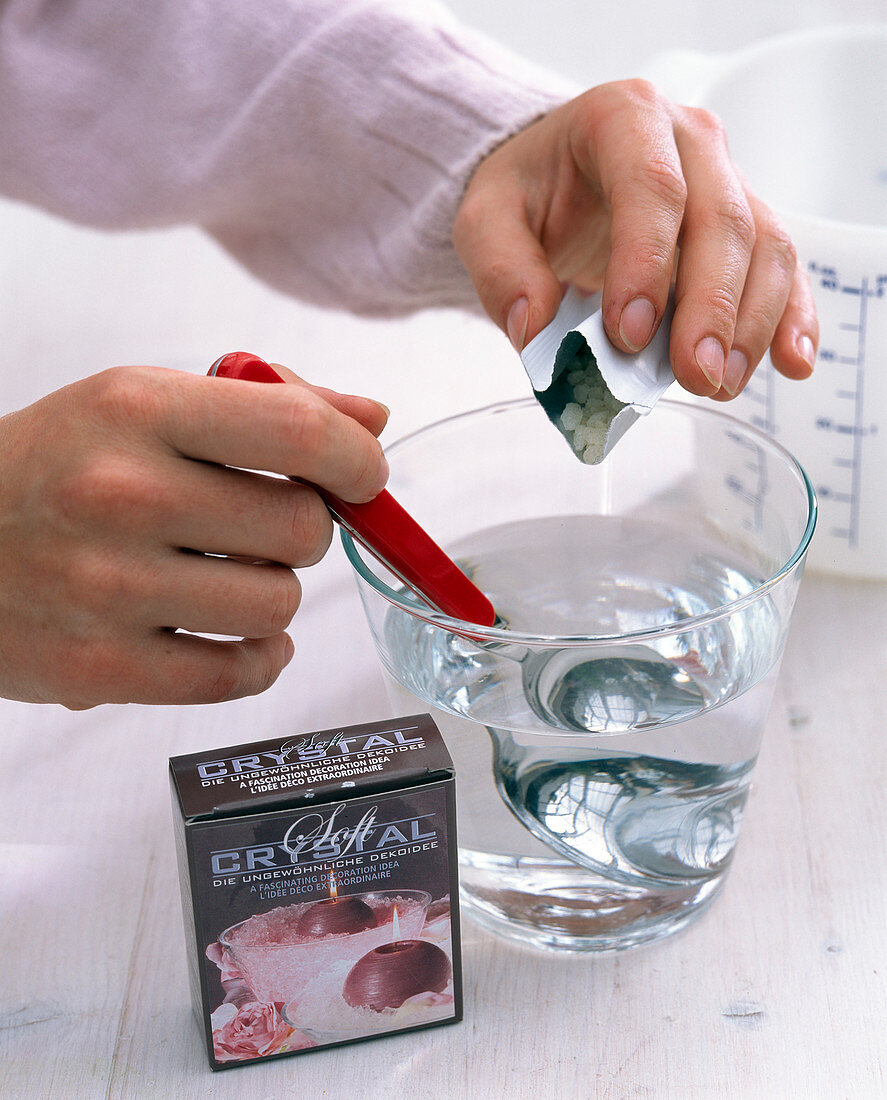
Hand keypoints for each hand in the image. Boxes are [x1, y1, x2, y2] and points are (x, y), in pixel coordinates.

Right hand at [0, 364, 388, 706]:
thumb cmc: (57, 465)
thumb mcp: (144, 404)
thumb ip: (267, 406)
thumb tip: (372, 422)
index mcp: (138, 410)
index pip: (299, 432)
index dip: (356, 460)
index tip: (360, 476)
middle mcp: (122, 494)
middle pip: (302, 529)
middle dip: (303, 530)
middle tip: (260, 528)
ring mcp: (108, 589)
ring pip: (278, 604)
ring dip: (272, 594)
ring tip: (227, 577)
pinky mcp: (100, 670)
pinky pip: (240, 675)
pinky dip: (259, 659)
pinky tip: (237, 637)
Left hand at [453, 79, 817, 398]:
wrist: (553, 178)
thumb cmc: (525, 194)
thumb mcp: (484, 220)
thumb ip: (501, 270)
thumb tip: (535, 331)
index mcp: (623, 118)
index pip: (651, 187)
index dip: (647, 263)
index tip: (628, 336)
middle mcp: (690, 140)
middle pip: (722, 220)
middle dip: (711, 307)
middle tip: (694, 374)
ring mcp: (728, 181)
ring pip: (765, 246)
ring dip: (751, 323)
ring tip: (721, 383)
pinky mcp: (748, 227)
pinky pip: (785, 268)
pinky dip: (792, 317)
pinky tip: (792, 363)